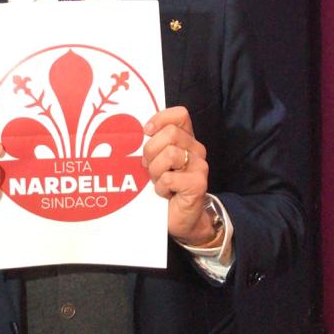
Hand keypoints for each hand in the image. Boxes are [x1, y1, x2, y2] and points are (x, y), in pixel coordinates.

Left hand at [143, 107, 217, 246]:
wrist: (181, 219)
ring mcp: (200, 166)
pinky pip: (169, 178)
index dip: (160, 119)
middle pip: (170, 134)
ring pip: (170, 154)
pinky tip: (165, 194)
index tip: (147, 132)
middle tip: (149, 167)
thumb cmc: (165, 188)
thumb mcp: (156, 161)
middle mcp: (196, 149)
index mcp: (186, 140)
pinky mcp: (198, 183)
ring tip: (157, 181)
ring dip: (155, 171)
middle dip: (151, 151)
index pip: (180, 115)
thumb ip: (152, 144)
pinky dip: (161, 188)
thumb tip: (133, 132)